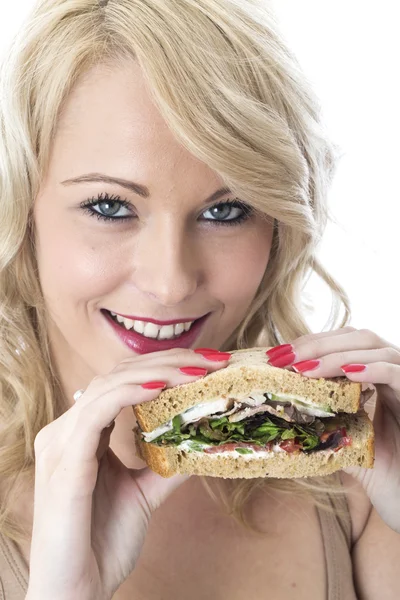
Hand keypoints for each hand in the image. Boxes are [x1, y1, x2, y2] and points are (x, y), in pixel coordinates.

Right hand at [26, 348, 229, 599]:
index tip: (207, 364)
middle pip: (118, 374)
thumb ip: (166, 463)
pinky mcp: (64, 462)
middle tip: (212, 359)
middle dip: (168, 361)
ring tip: (197, 370)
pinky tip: (163, 388)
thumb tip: (202, 441)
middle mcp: (68, 430)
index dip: (164, 367)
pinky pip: (97, 413)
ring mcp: (62, 443)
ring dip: (157, 372)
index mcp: (83, 433)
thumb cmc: (102, 543)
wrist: (76, 594)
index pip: (124, 382)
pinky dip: (131, 393)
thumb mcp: (145, 493)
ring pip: (109, 385)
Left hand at [266, 327, 399, 532]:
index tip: (279, 354)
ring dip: (335, 355)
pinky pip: (397, 373)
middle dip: (318, 343)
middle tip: (284, 358)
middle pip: (359, 337)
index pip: (346, 342)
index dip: (313, 342)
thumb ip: (323, 423)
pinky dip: (372, 369)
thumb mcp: (346, 442)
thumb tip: (280, 414)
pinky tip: (346, 372)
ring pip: (377, 348)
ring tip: (304, 369)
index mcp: (379, 377)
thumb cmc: (385, 475)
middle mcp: (396, 373)